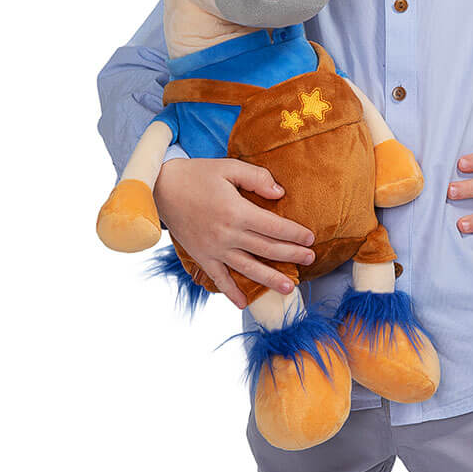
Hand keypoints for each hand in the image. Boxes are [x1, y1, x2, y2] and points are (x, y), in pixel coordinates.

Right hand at [153, 158, 314, 307]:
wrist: (162, 188)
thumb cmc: (199, 174)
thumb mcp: (229, 167)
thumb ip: (257, 178)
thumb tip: (280, 193)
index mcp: (237, 211)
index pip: (273, 227)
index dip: (294, 234)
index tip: (310, 238)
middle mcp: (227, 234)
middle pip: (266, 248)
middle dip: (291, 255)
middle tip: (311, 259)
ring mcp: (214, 248)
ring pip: (247, 268)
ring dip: (270, 279)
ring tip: (289, 288)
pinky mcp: (202, 256)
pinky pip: (218, 278)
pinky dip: (231, 292)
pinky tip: (244, 304)